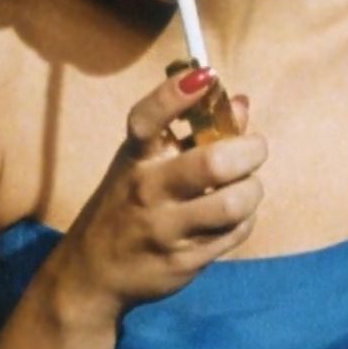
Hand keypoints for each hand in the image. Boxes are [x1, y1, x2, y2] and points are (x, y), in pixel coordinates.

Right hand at [43, 68, 264, 328]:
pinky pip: (235, 232)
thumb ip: (195, 131)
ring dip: (252, 189)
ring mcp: (164, 229)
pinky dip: (245, 219)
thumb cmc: (129, 202)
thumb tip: (240, 103)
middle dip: (250, 151)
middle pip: (212, 164)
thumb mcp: (149, 161)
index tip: (206, 76)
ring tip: (247, 186)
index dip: (175, 95)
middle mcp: (146, 190)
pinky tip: (234, 216)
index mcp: (135, 157)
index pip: (148, 120)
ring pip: (233, 203)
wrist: (93, 272)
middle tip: (254, 149)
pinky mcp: (183, 261)